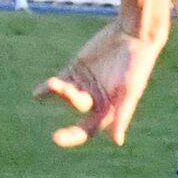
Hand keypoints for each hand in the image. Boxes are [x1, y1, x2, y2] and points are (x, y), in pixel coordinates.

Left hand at [37, 20, 164, 147]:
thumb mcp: (130, 90)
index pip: (87, 130)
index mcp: (108, 110)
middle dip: (67, 99)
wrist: (135, 35)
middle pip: (75, 107)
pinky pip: (60, 81)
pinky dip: (49, 88)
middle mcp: (95, 100)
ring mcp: (84, 84)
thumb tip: (117, 142)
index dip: (72, 136)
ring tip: (52, 83)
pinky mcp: (76, 69)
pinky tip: (40, 93)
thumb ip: (123, 114)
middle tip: (57, 86)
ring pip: (65, 93)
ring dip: (57, 90)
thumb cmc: (138, 65)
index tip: (55, 137)